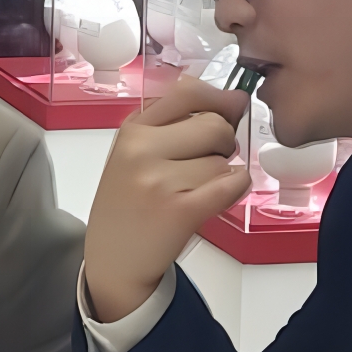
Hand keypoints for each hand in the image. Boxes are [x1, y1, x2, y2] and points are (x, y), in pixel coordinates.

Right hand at [81, 72, 252, 321]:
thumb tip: (238, 100)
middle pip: (213, 124)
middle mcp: (141, 149)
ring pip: (222, 160)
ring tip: (197, 189)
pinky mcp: (180, 210)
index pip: (187, 91)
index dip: (217, 99)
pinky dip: (234, 189)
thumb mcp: (135, 154)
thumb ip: (178, 124)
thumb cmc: (129, 205)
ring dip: (222, 174)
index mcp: (132, 130)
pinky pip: (231, 184)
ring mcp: (158, 180)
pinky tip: (214, 198)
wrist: (113, 260)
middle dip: (223, 143)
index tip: (228, 111)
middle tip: (207, 162)